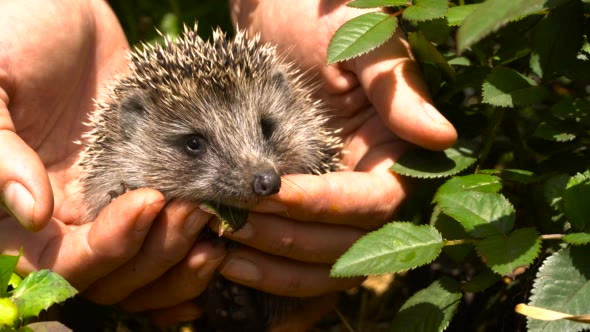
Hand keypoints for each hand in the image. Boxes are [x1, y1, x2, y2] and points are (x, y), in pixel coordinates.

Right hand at [0, 0, 220, 325]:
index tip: (150, 200)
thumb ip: (1, 149)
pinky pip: (173, 236)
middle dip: (160, 252)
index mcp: (26, 206)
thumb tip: (34, 214)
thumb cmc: (13, 32)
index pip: (68, 263)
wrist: (62, 7)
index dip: (111, 247)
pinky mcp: (151, 183)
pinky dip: (198, 248)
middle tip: (198, 211)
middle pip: (117, 276)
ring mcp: (114, 202)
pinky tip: (226, 236)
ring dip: (185, 256)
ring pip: (150, 266)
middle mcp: (73, 216)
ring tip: (221, 220)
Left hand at [225, 0, 456, 328]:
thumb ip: (398, 87)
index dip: (326, 206)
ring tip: (220, 250)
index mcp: (390, 151)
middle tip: (234, 226)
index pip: (373, 203)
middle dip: (290, 240)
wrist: (274, 9)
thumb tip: (442, 139)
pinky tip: (224, 263)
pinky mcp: (299, 209)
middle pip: (347, 244)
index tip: (270, 192)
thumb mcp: (360, 38)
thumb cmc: (320, 12)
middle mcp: (365, 184)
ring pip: (321, 262)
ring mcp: (332, 202)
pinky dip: (267, 270)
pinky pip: (295, 254)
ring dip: (274, 266)